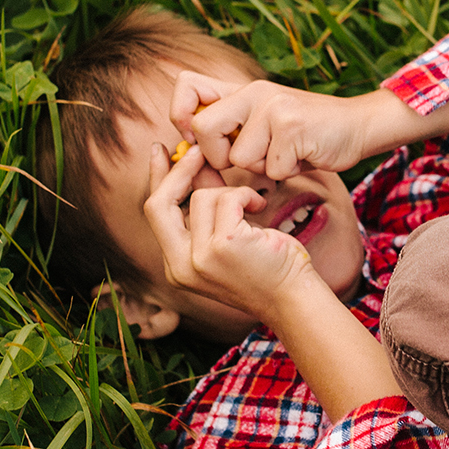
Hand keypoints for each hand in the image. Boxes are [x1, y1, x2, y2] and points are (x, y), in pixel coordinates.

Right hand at [142, 142, 325, 321]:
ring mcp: (200, 258)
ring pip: (201, 196)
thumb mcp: (226, 236)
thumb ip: (205, 206)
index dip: (155, 178)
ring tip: (254, 207)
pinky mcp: (223, 245)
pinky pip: (228, 198)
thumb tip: (193, 162)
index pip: (155, 214)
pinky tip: (261, 207)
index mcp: (176, 267)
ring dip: (232, 192)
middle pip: (158, 204)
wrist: (293, 297)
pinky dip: (247, 195)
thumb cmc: (264, 267)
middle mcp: (180, 267)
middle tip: (197, 150)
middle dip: (177, 171)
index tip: (160, 150)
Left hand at [170, 70, 400, 178]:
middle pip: (203, 127)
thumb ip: (231, 129)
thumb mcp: (265, 122)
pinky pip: (271, 169)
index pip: (187, 85)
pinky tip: (303, 158)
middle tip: (250, 158)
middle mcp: (254, 92)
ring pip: (240, 158)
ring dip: (263, 168)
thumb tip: (188, 150)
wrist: (358, 125)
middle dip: (219, 156)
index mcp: (242, 90)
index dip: (180, 116)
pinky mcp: (292, 128)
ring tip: (286, 155)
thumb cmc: (308, 134)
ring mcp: (273, 108)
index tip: (199, 141)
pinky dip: (287, 173)